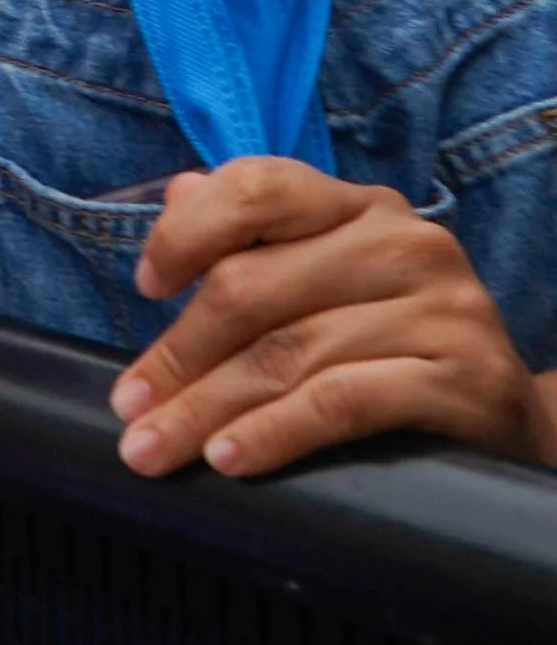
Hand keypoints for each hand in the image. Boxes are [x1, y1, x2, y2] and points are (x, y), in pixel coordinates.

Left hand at [110, 158, 556, 479]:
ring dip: (207, 407)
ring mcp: (439, 307)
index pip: (259, 186)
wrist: (516, 419)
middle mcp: (403, 241)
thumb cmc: (400, 345)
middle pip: (255, 286)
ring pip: (289, 353)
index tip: (143, 286)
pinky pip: (343, 403)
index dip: (188, 233)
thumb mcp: (333, 281)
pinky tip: (230, 457)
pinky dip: (275, 433)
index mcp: (359, 206)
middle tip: (128, 407)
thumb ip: (259, 238)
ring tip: (157, 446)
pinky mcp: (464, 378)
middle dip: (177, 354)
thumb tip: (177, 193)